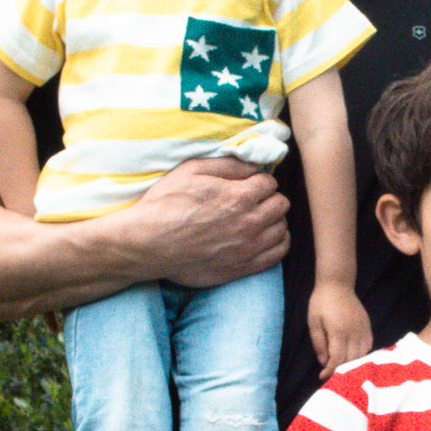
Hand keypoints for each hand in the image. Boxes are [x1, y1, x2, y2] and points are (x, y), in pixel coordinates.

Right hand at [128, 157, 289, 287]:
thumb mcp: (191, 170)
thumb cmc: (165, 204)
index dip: (259, 180)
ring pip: (282, 229)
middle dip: (269, 198)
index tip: (250, 183)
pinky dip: (278, 242)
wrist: (148, 244)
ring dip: (274, 220)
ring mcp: (249, 248)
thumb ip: (227, 165)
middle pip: (281, 204)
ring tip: (259, 218)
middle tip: (255, 200)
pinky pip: (278, 254)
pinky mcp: (244, 267)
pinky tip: (265, 237)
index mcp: (239, 196)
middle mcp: (249, 222)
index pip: (270, 183)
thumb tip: (254, 163)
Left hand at [308, 280, 372, 378]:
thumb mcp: (313, 322)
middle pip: (352, 360)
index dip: (330, 371)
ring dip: (352, 364)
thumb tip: (323, 362)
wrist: (338, 284)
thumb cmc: (321, 302)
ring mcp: (363, 329)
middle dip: (341, 371)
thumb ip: (318, 343)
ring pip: (362, 355)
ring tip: (342, 368)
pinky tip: (353, 356)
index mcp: (339, 332)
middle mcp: (354, 333)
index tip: (323, 377)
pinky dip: (362, 354)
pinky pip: (368, 346)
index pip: (338, 359)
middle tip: (332, 376)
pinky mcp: (368, 326)